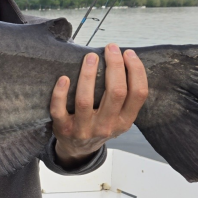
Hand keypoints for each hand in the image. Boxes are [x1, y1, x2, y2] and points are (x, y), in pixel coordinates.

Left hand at [50, 43, 148, 166]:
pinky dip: (60, 93)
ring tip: (90, 57)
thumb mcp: (118, 117)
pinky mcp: (63, 128)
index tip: (128, 53)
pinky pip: (59, 109)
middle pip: (116, 93)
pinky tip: (64, 78)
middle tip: (110, 48)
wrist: (78, 150)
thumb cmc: (99, 125)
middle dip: (115, 66)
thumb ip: (123, 97)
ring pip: (86, 100)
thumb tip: (123, 59)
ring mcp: (84, 129)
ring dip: (88, 75)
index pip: (138, 94)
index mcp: (124, 121)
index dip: (136, 71)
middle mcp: (106, 126)